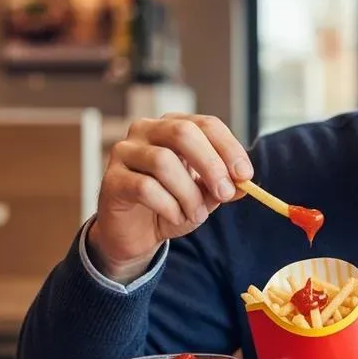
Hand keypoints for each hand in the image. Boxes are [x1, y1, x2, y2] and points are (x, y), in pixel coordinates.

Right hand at [89, 114, 252, 282]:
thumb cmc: (169, 206)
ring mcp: (124, 152)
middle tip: (225, 193)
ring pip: (163, 162)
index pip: (206, 124)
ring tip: (196, 213)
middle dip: (210, 165)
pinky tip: (175, 217)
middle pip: (182, 133)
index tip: (245, 175)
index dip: (229, 148)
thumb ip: (222, 187)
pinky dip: (168, 206)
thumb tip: (243, 183)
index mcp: (173, 127)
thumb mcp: (203, 197)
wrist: (134, 234)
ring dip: (188, 193)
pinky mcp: (112, 179)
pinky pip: (145, 187)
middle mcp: (146, 131)